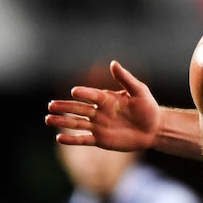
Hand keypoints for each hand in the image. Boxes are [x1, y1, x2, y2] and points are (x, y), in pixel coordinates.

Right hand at [44, 60, 160, 151]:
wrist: (154, 129)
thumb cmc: (148, 108)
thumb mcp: (139, 91)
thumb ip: (125, 79)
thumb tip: (113, 63)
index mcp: (106, 98)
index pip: (91, 95)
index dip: (84, 93)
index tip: (75, 91)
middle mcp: (99, 111)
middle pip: (78, 108)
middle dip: (64, 107)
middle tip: (50, 105)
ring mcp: (98, 125)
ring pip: (77, 123)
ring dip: (62, 121)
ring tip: (48, 119)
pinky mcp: (100, 139)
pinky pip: (83, 139)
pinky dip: (72, 139)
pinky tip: (59, 138)